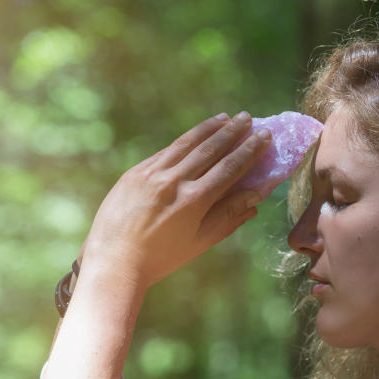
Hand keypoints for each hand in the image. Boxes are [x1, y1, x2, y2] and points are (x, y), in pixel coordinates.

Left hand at [81, 112, 270, 286]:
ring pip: (186, 143)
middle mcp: (174, 181)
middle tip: (248, 118)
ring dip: (209, 128)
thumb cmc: (162, 259)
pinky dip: (185, 141)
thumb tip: (256, 197)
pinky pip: (166, 151)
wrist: (114, 261)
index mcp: (194, 201)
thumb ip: (228, 216)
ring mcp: (151, 173)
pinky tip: (196, 135)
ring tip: (226, 117)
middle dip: (232, 132)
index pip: (229, 168)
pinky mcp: (135, 172)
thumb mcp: (200, 242)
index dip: (249, 150)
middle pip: (210, 149)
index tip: (264, 135)